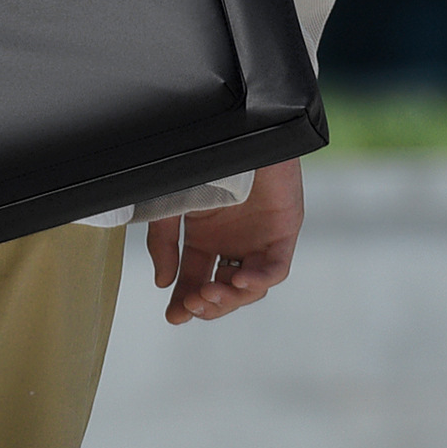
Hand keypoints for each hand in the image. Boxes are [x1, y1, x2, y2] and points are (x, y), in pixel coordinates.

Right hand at [146, 158, 303, 325]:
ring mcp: (259, 240)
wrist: (234, 131)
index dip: (184, 302)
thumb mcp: (170, 205)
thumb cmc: (199, 161)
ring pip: (249, 289)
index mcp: (205, 237)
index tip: (173, 316)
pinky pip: (275, 268)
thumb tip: (163, 282)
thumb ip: (164, 244)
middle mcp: (232, 243)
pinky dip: (258, 280)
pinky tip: (238, 282)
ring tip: (208, 292)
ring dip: (229, 298)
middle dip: (206, 304)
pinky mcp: (283, 232)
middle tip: (192, 303)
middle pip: (222, 292)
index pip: (195, 280)